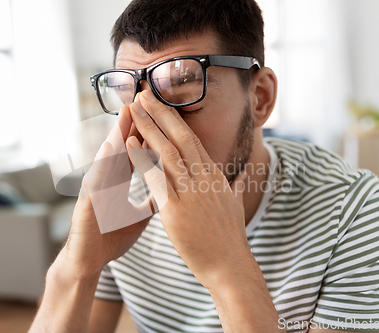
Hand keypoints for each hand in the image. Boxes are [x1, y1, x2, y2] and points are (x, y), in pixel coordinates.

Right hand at [51, 102, 152, 282]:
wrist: (89, 261)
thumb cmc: (111, 236)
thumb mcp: (140, 215)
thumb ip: (154, 198)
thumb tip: (172, 186)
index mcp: (123, 182)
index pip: (139, 151)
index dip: (151, 132)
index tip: (164, 112)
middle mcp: (109, 180)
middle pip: (125, 146)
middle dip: (136, 122)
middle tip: (147, 97)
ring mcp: (97, 189)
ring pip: (109, 157)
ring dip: (118, 134)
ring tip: (128, 112)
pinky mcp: (86, 202)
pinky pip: (95, 179)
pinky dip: (103, 163)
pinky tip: (109, 149)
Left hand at [126, 90, 250, 289]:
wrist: (230, 266)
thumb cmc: (230, 237)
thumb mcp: (237, 205)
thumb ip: (239, 184)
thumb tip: (248, 172)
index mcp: (215, 175)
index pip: (192, 140)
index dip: (174, 120)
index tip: (160, 103)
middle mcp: (205, 178)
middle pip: (181, 137)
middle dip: (161, 113)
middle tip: (144, 93)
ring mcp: (192, 192)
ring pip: (167, 151)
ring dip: (149, 127)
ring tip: (134, 107)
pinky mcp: (177, 209)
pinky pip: (157, 177)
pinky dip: (142, 157)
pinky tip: (130, 143)